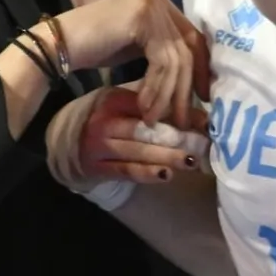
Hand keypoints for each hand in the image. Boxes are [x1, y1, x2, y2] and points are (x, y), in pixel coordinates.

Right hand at [45, 85, 209, 190]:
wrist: (69, 146)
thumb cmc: (109, 122)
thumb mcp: (127, 107)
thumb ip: (159, 106)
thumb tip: (202, 113)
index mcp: (114, 100)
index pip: (151, 105)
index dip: (180, 113)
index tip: (207, 122)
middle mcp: (105, 122)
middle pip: (146, 130)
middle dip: (177, 138)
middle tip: (203, 144)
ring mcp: (98, 146)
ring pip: (138, 151)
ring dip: (167, 157)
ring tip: (192, 161)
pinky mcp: (97, 168)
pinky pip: (126, 171)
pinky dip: (147, 174)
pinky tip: (167, 175)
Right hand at [53, 0, 209, 127]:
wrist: (58, 44)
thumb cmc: (94, 48)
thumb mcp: (137, 48)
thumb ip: (163, 53)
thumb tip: (195, 81)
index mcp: (162, 3)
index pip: (193, 39)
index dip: (201, 70)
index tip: (202, 99)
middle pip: (188, 49)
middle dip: (187, 87)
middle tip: (183, 120)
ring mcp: (152, 6)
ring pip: (176, 59)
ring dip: (168, 95)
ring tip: (157, 120)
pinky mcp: (143, 19)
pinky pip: (161, 61)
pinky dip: (156, 88)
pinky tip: (146, 108)